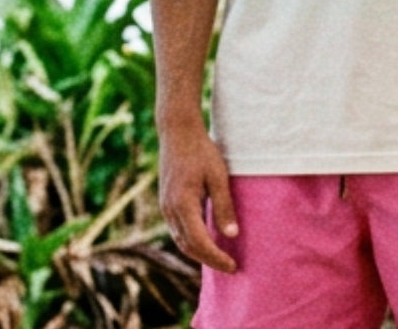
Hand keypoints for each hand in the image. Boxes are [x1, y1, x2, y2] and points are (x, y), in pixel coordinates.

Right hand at [158, 122, 238, 272]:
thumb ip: (224, 206)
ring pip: (180, 240)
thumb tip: (232, 235)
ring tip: (219, 256)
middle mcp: (170, 209)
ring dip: (198, 252)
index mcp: (183, 204)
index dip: (216, 258)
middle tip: (229, 266)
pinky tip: (205, 238)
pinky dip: (191, 240)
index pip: (199, 243)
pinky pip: (177, 229)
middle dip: (208, 260)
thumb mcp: (218, 176)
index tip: (232, 266)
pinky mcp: (165, 202)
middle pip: (188, 247)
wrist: (177, 131)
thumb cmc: (200, 151)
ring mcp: (165, 206)